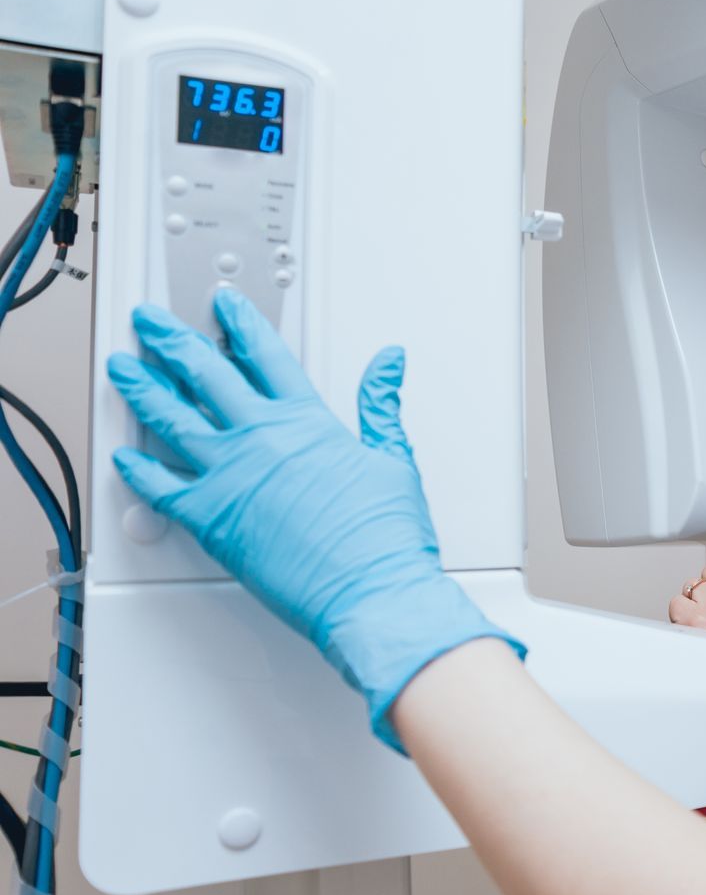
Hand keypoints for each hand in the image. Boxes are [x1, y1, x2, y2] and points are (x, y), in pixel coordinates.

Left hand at [106, 290, 524, 751]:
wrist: (372, 590)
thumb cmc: (385, 537)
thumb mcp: (394, 457)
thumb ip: (381, 404)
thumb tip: (388, 363)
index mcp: (308, 422)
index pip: (266, 356)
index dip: (241, 323)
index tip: (223, 304)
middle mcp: (262, 440)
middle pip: (205, 374)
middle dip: (172, 341)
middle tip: (149, 321)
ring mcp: (231, 477)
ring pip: (172, 418)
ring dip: (142, 388)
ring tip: (122, 368)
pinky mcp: (210, 519)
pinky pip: (160, 487)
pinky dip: (138, 470)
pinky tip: (124, 456)